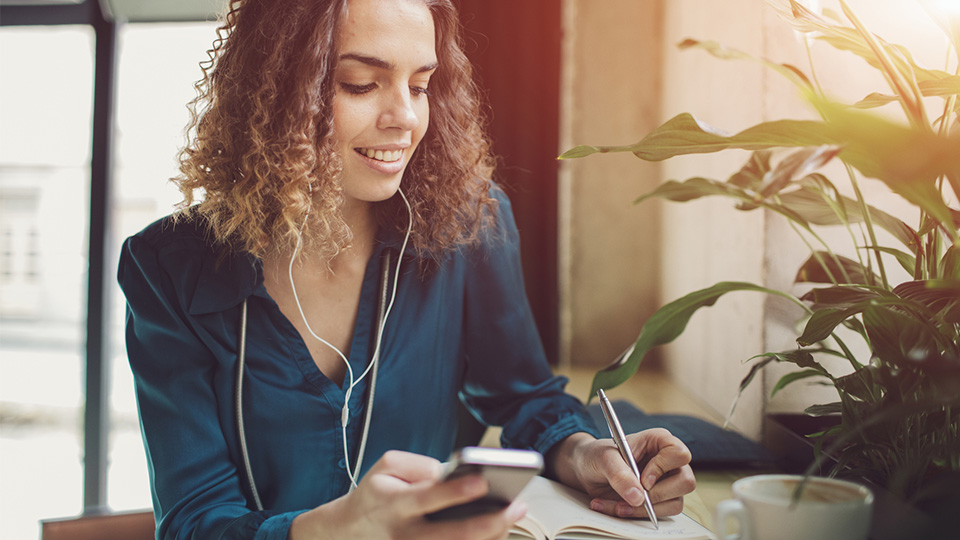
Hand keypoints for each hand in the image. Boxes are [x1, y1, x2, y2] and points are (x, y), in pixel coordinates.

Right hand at [290, 450, 526, 539]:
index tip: (483, 480)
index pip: (429, 497)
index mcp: (396, 504)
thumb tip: (449, 473)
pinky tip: (497, 533)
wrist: (350, 530)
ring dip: (491, 537)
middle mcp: (407, 534)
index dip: (457, 491)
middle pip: (452, 534)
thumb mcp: (386, 466)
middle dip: (490, 522)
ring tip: (512, 517)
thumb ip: (417, 465)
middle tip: (517, 507)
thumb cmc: (377, 493)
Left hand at [554, 429, 695, 518]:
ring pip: (675, 503)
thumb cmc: (596, 456)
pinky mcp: (660, 500)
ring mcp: (667, 482)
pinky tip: (617, 508)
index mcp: (659, 441)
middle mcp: (668, 462)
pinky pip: (660, 515)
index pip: (679, 453)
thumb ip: (619, 474)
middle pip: (685, 482)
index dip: (663, 467)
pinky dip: (638, 515)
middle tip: (632, 497)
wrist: (586, 471)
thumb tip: (638, 497)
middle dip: (657, 495)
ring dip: (644, 510)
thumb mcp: (602, 458)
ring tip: (617, 505)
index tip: (642, 479)